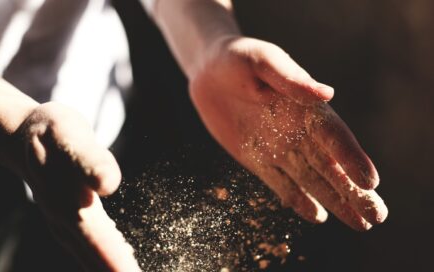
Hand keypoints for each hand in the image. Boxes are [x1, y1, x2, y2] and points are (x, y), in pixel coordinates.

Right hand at [15, 102, 139, 270]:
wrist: (24, 132)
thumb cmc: (51, 132)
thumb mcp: (69, 137)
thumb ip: (89, 161)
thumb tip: (108, 184)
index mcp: (70, 206)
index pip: (101, 246)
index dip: (117, 266)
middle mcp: (65, 221)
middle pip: (95, 259)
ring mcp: (63, 221)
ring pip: (89, 256)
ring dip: (107, 269)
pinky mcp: (67, 217)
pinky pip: (88, 246)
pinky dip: (101, 259)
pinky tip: (112, 264)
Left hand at [190, 36, 387, 230]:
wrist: (211, 73)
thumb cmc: (239, 59)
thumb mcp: (264, 62)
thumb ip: (291, 79)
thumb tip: (327, 95)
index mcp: (307, 108)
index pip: (335, 136)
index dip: (353, 158)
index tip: (370, 182)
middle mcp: (299, 132)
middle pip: (332, 166)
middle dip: (355, 191)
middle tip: (379, 216)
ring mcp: (279, 148)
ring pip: (312, 180)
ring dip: (335, 202)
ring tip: (360, 224)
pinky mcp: (258, 159)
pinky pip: (280, 184)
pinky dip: (298, 200)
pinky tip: (316, 216)